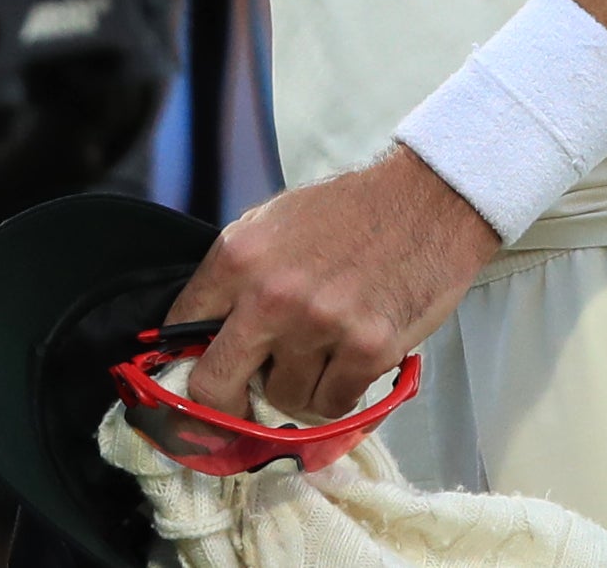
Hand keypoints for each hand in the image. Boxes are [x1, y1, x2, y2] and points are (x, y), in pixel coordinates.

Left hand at [165, 149, 501, 421]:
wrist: (426, 201)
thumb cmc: (348, 214)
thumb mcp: (273, 226)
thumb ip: (235, 278)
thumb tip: (199, 337)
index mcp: (238, 256)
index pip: (180, 327)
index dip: (182, 359)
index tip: (193, 377)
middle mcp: (271, 293)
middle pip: (214, 386)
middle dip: (224, 404)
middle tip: (243, 402)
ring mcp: (320, 324)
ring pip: (283, 401)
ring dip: (299, 388)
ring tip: (322, 352)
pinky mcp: (367, 349)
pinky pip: (332, 405)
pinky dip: (340, 392)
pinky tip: (351, 359)